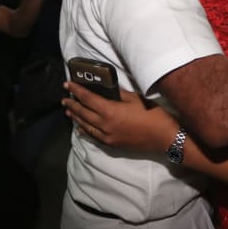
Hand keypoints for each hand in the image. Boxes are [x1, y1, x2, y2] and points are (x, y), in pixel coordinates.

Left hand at [62, 83, 178, 151]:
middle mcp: (105, 125)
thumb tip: (107, 89)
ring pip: (86, 126)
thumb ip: (118, 94)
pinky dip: (85, 130)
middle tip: (64, 98)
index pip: (88, 98)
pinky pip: (93, 136)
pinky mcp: (112, 144)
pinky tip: (81, 128)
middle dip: (73, 104)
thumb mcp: (135, 98)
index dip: (77, 90)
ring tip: (68, 111)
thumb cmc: (152, 114)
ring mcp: (107, 137)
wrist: (163, 137)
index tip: (67, 84)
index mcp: (110, 111)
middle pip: (84, 113)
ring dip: (77, 117)